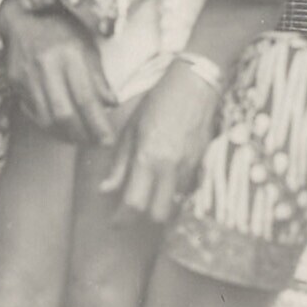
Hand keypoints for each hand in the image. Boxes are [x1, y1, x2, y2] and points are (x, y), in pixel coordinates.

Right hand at [0, 0, 117, 143]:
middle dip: (81, 135)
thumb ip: (99, 76)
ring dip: (64, 134)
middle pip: (63, 114)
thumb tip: (111, 104)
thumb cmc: (63, 28)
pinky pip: (32, 111)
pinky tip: (59, 127)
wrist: (25, 15)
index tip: (108, 140)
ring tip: (79, 138)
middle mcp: (47, 65)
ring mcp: (27, 75)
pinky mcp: (15, 81)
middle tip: (94, 143)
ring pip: (45, 117)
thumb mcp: (88, 45)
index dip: (97, 124)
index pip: (86, 98)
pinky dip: (48, 124)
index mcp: (70, 54)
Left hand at [100, 58, 218, 222]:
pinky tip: (165, 175)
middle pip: (158, 214)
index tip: (114, 222)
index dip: (122, 219)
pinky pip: (186, 189)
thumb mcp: (131, 129)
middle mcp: (170, 167)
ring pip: (174, 203)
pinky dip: (174, 189)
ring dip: (160, 202)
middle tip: (131, 210)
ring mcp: (189, 167)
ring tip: (148, 189)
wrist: (195, 85)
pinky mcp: (202, 164)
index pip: (134, 203)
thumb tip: (105, 189)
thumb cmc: (158, 101)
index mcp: (148, 157)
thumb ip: (119, 163)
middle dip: (144, 217)